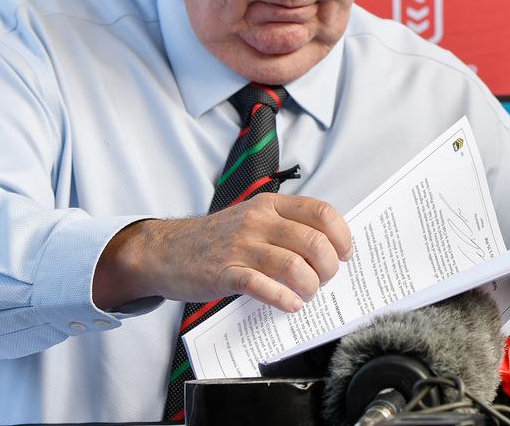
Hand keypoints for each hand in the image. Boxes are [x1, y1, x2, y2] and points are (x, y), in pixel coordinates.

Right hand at [94, 193, 352, 312]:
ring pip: (295, 267)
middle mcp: (258, 221)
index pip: (322, 213)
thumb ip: (286, 225)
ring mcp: (241, 247)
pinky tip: (290, 305)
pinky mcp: (225, 273)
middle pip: (314, 243)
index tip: (344, 254)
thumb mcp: (253, 217)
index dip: (341, 236)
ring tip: (307, 294)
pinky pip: (265, 287)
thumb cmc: (216, 238)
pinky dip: (285, 299)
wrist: (165, 250)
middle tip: (325, 279)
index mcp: (270, 205)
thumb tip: (328, 248)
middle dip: (329, 268)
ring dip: (310, 286)